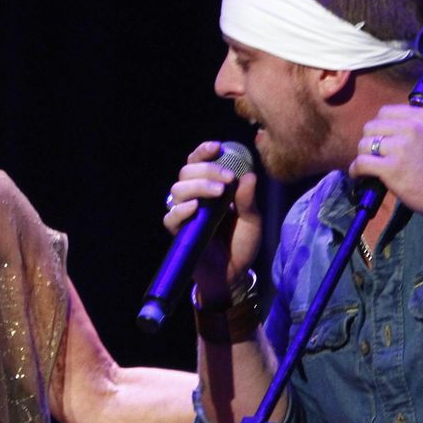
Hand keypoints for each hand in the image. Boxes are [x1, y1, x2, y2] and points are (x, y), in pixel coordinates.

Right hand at [163, 141, 260, 303]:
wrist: (233, 275)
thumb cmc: (241, 244)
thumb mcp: (252, 221)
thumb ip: (248, 200)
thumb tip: (249, 176)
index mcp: (210, 189)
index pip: (198, 163)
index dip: (203, 152)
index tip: (216, 148)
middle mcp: (194, 198)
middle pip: (186, 172)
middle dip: (206, 170)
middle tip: (227, 179)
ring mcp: (185, 215)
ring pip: (177, 190)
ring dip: (198, 186)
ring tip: (219, 193)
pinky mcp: (179, 233)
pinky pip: (170, 217)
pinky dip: (181, 210)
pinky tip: (196, 209)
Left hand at [348, 82, 422, 223]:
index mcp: (422, 117)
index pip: (384, 113)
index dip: (380, 128)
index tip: (384, 142)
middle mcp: (410, 128)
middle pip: (371, 127)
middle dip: (370, 142)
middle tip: (375, 156)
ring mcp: (400, 148)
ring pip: (364, 144)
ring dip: (362, 156)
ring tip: (369, 167)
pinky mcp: (391, 168)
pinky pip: (361, 163)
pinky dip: (356, 170)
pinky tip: (360, 176)